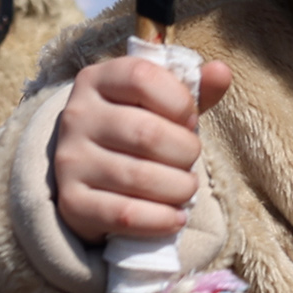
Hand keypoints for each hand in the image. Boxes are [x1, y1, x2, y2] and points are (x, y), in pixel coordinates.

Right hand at [49, 51, 231, 245]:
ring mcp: (70, 160)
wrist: (89, 175)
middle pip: (146, 133)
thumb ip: (194, 90)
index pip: (142, 77)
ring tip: (186, 188)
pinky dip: (161, 220)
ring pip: (140, 177)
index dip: (179, 101)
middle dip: (185, 151)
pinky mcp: (72, 203)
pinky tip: (176, 218)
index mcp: (96, 80)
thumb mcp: (160, 106)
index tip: (188, 120)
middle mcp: (76, 116)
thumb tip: (221, 72)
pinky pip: (125, 214)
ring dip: (179, 188)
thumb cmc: (134, 132)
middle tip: (189, 159)